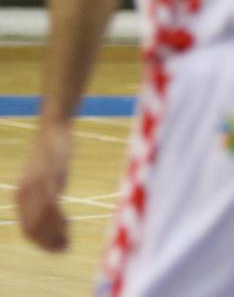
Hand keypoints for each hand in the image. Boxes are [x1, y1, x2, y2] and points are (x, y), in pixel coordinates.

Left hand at [16, 123, 72, 251]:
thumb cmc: (54, 154)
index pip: (27, 229)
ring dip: (53, 236)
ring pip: (39, 221)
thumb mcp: (50, 179)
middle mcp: (24, 194)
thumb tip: (57, 215)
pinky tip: (68, 223)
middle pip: (31, 229)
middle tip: (65, 248)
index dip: (42, 243)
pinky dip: (58, 220)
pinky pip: (49, 206)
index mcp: (21, 196)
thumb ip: (49, 196)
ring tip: (67, 242)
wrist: (53, 129)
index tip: (59, 248)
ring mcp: (35, 187)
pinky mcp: (47, 179)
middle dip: (47, 243)